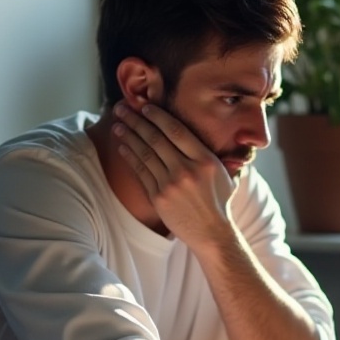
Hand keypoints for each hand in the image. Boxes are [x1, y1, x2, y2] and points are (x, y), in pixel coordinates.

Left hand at [112, 101, 234, 243]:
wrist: (212, 233)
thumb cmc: (219, 202)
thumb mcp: (222, 173)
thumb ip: (207, 154)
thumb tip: (193, 134)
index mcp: (205, 160)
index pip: (176, 131)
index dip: (158, 116)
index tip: (145, 106)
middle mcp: (187, 170)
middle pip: (156, 139)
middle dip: (136, 121)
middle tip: (122, 109)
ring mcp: (170, 184)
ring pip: (145, 154)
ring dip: (128, 137)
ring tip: (118, 125)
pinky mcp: (158, 197)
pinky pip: (141, 172)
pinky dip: (130, 158)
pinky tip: (123, 147)